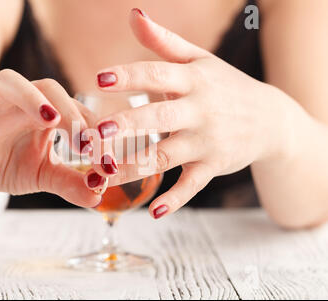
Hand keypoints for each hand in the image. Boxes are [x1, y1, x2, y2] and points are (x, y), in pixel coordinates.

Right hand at [0, 69, 100, 206]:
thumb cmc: (12, 167)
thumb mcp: (46, 175)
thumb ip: (72, 183)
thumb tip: (98, 196)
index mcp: (46, 112)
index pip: (76, 112)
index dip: (95, 133)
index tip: (108, 163)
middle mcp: (21, 103)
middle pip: (49, 88)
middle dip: (72, 113)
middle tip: (86, 145)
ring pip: (8, 84)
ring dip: (31, 97)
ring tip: (50, 119)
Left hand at [87, 9, 291, 217]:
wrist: (270, 119)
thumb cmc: (224, 85)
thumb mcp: (199, 59)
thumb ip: (163, 41)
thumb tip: (133, 14)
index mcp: (193, 80)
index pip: (157, 73)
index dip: (129, 76)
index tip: (99, 80)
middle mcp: (200, 110)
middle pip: (160, 117)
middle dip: (130, 125)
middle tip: (99, 132)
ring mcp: (207, 142)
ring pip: (167, 156)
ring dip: (135, 166)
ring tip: (103, 175)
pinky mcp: (212, 167)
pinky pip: (192, 186)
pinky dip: (175, 199)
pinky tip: (153, 212)